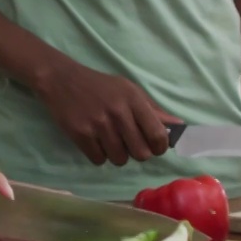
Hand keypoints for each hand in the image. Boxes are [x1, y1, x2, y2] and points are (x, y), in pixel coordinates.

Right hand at [35, 60, 179, 165]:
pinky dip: (98, 155)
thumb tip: (179, 126)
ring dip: (117, 155)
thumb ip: (153, 110)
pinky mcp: (80, 134)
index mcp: (133, 100)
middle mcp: (118, 113)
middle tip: (129, 143)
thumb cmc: (100, 86)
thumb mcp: (129, 90)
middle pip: (141, 153)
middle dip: (138, 153)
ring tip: (109, 140)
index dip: (159, 147)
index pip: (158, 136)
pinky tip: (94, 141)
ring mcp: (98, 125)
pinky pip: (99, 160)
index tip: (154, 146)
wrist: (62, 80)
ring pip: (119, 159)